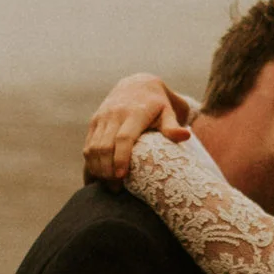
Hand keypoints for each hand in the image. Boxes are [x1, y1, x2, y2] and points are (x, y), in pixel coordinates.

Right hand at [83, 71, 191, 185]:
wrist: (137, 84)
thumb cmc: (158, 105)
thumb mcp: (169, 112)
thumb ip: (173, 126)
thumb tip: (186, 136)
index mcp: (135, 112)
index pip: (124, 137)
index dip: (121, 157)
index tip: (122, 176)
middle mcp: (115, 114)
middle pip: (104, 146)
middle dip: (107, 169)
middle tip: (116, 189)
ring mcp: (102, 118)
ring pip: (92, 147)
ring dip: (97, 169)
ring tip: (108, 185)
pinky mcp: (94, 122)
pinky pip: (88, 146)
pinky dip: (90, 164)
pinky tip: (97, 178)